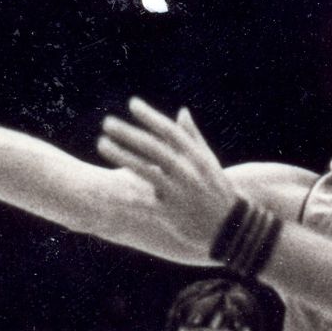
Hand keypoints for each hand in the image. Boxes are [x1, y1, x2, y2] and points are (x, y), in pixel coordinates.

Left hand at [97, 98, 234, 247]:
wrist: (230, 227)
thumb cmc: (217, 188)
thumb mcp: (208, 161)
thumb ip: (192, 135)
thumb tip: (181, 111)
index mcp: (195, 157)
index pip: (170, 131)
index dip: (151, 116)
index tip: (132, 103)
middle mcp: (186, 172)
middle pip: (153, 148)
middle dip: (128, 134)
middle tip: (107, 122)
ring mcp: (178, 192)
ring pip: (145, 171)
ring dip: (122, 156)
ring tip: (102, 144)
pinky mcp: (170, 213)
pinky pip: (145, 201)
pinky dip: (128, 193)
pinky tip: (110, 185)